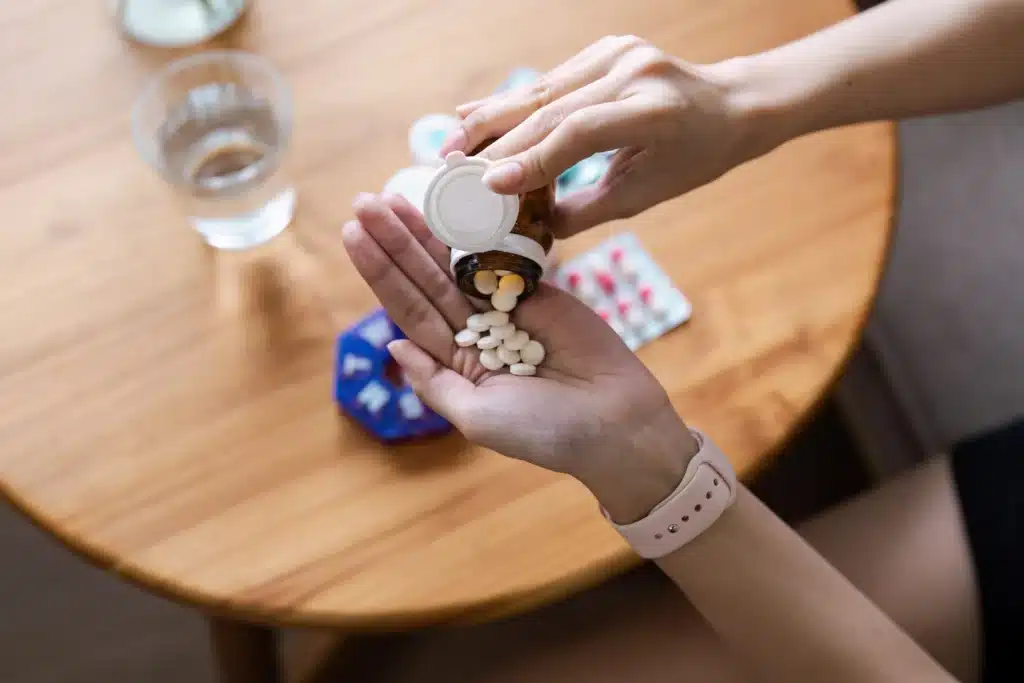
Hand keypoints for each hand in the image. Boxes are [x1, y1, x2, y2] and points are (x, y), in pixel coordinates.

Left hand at [342, 193, 698, 521]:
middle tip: (363, 202)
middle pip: (424, 280)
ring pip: (456, 265)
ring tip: (388, 198)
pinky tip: (448, 208)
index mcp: (455, 363)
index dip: (380, 274)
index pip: (408, 311)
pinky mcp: (540, 292)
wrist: (616, 423)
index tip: (353, 237)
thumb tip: (393, 347)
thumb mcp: (477, 418)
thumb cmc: (545, 433)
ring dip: (423, 232)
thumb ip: (436, 383)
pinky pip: (502, 258)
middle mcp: (473, 332)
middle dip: (394, 242)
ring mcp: (506, 308)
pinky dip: (475, 234)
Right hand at [441, 35, 781, 236]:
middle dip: (495, 138)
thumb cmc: (693, 158)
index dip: (529, 158)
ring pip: (542, 88)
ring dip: (493, 116)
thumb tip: (532, 228)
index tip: (488, 185)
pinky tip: (477, 114)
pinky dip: (514, 101)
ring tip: (452, 144)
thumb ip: (586, 209)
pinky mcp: (607, 48)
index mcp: (653, 112)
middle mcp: (633, 72)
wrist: (729, 105)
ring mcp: (619, 53)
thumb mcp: (646, 193)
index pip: (578, 133)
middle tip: (451, 165)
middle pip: (550, 106)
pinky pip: (551, 80)